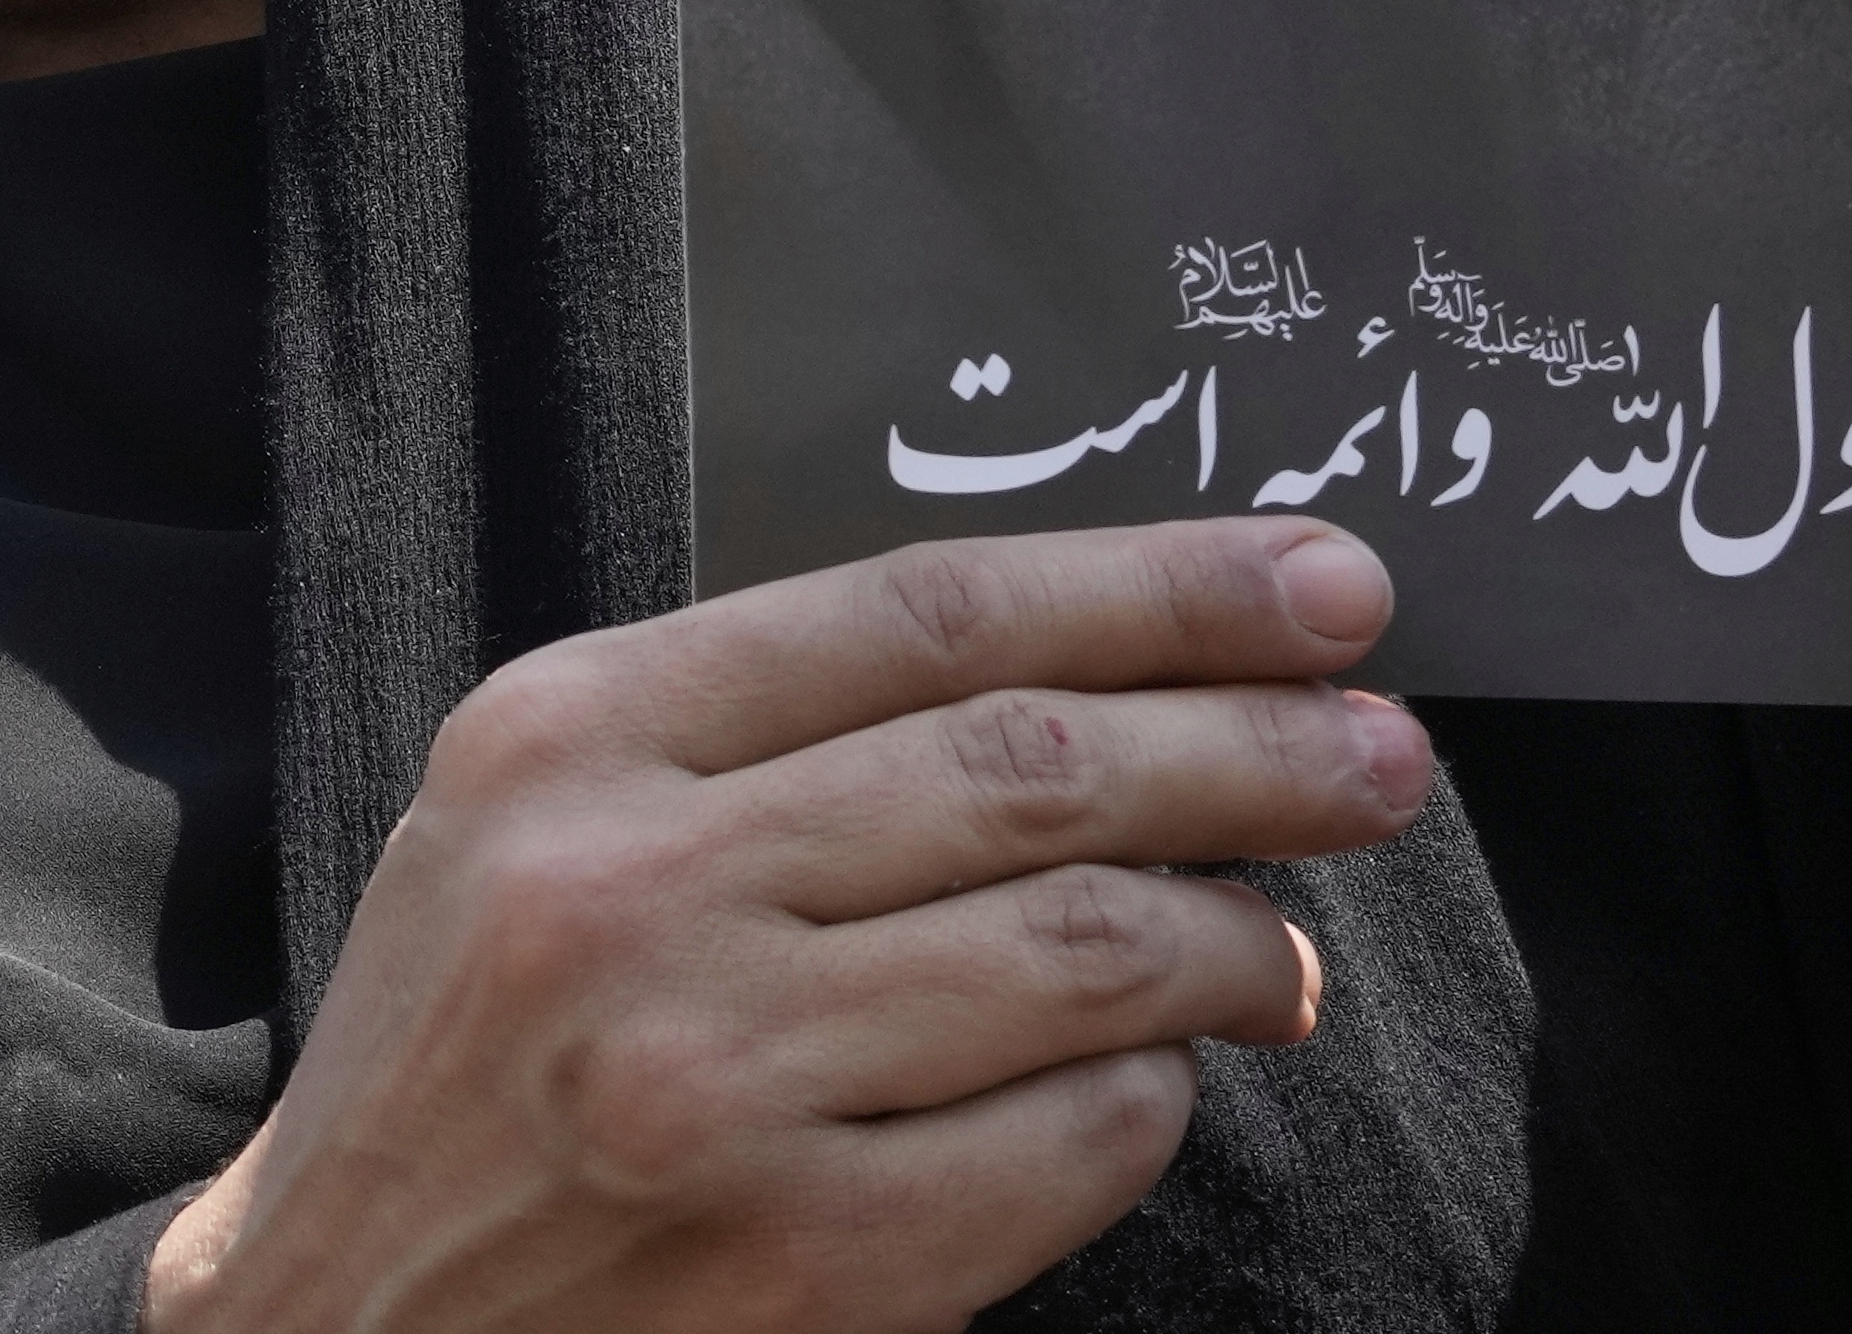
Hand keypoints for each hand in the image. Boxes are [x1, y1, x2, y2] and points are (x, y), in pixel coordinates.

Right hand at [139, 520, 1433, 1333]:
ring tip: (1290, 944)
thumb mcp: (533, 827)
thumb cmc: (467, 1064)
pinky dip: (1148, 1106)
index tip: (1318, 586)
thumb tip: (1082, 676)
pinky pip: (1067, 1146)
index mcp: (571, 739)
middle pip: (1032, 768)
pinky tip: (1156, 1089)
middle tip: (1385, 751)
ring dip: (1237, 938)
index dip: (1156, 588)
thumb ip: (751, 735)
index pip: (927, 613)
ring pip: (1081, 953)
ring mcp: (717, 1085)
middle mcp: (634, 891)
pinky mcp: (800, 1268)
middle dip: (1252, 746)